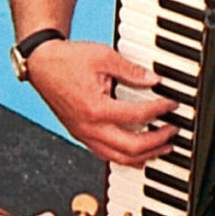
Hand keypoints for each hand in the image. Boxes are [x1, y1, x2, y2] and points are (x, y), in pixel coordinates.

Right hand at [26, 38, 173, 165]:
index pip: (138, 116)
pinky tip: (139, 152)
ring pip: (119, 158)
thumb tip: (154, 80)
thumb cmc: (67, 59)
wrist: (41, 64)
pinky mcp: (80, 135)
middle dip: (157, 142)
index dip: (160, 110)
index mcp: (96, 108)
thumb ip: (131, 71)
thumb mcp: (104, 57)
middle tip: (173, 132)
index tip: (171, 104)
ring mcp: (83, 135)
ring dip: (144, 156)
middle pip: (132, 148)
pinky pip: (106, 155)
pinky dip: (126, 157)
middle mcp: (89, 128)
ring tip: (162, 148)